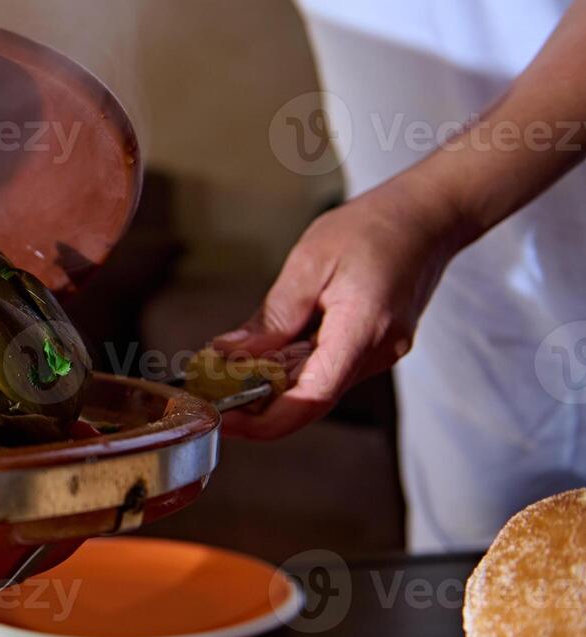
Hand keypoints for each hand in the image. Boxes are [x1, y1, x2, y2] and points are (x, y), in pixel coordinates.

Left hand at [212, 178, 467, 439]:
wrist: (430, 215)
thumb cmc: (375, 227)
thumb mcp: (310, 261)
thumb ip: (273, 315)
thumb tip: (231, 353)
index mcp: (361, 331)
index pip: (310, 399)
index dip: (262, 422)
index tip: (222, 419)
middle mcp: (376, 352)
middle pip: (307, 399)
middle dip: (255, 400)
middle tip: (207, 386)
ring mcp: (378, 353)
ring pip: (315, 385)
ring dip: (270, 382)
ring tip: (226, 365)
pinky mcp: (374, 347)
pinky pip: (327, 368)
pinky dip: (291, 366)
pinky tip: (264, 352)